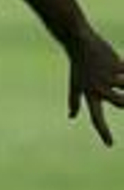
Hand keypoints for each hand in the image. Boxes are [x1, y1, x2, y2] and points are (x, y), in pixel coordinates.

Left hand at [68, 29, 123, 145]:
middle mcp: (98, 88)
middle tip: (114, 83)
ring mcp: (108, 77)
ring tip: (113, 74)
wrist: (80, 44)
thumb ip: (74, 101)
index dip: (103, 132)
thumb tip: (71, 117)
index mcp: (89, 95)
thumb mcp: (75, 85)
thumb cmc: (78, 67)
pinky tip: (116, 63)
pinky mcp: (117, 65)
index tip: (110, 145)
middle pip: (122, 104)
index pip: (96, 118)